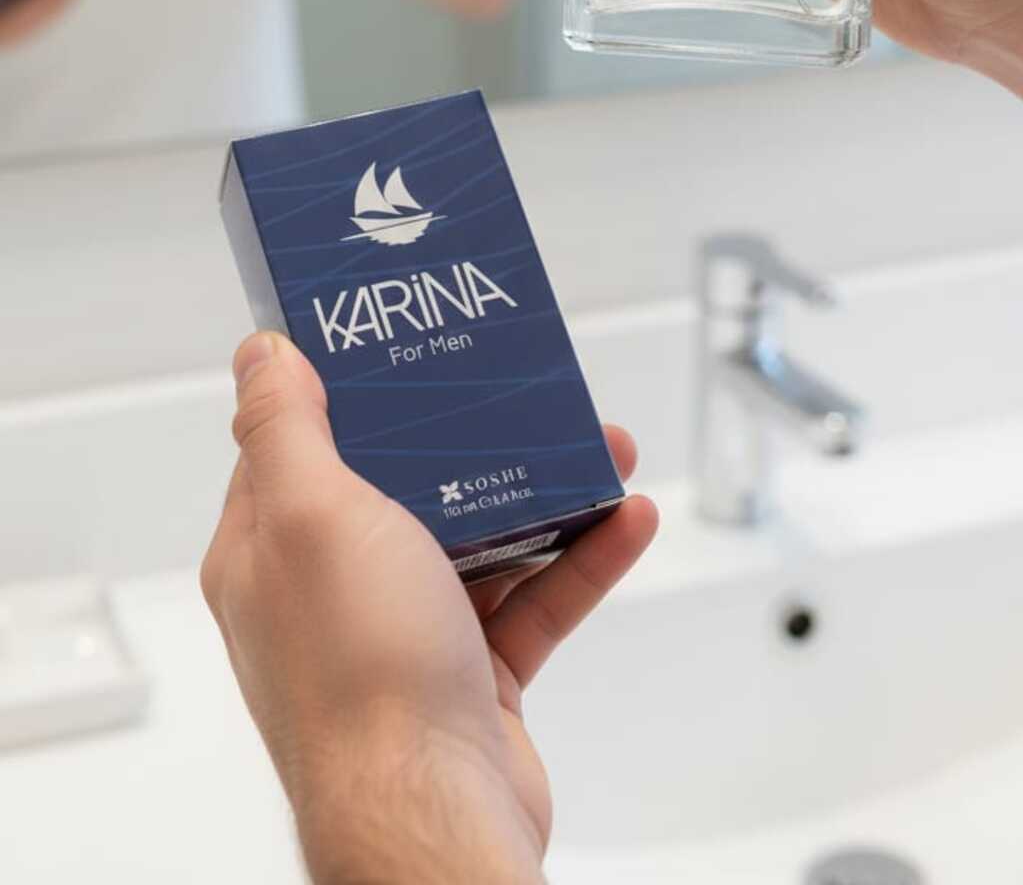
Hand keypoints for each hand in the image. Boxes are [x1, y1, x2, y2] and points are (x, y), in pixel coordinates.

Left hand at [201, 331, 657, 884]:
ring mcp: (399, 637)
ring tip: (602, 446)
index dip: (346, 389)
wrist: (431, 814)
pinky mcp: (466, 679)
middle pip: (402, 484)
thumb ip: (283, 427)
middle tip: (523, 387)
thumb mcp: (312, 513)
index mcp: (270, 551)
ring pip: (477, 538)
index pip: (298, 446)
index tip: (401, 344)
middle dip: (471, 433)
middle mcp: (329, 592)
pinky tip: (625, 521)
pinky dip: (579, 559)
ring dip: (543, 489)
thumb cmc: (361, 671)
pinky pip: (530, 602)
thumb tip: (260, 353)